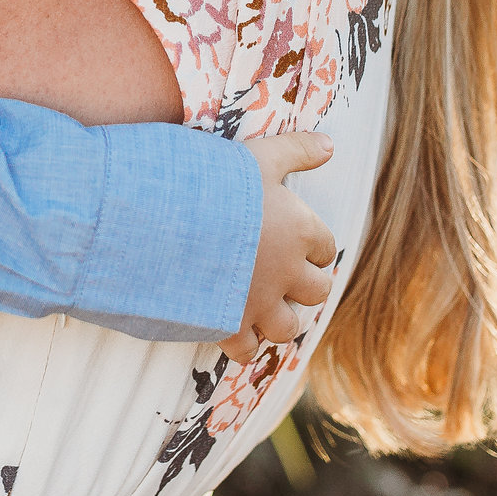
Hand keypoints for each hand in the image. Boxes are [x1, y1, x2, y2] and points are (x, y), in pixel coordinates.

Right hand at [222, 129, 335, 363]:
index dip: (312, 246)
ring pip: (287, 327)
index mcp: (298, 231)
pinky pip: (247, 351)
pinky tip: (231, 329)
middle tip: (283, 277)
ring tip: (263, 309)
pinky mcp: (228, 325)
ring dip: (278, 320)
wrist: (166, 221)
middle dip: (304, 287)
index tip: (296, 243)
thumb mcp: (258, 157)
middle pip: (317, 291)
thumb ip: (295, 150)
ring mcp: (258, 303)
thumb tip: (330, 144)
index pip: (324, 246)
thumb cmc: (213, 183)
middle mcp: (286, 272)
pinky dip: (243, 345)